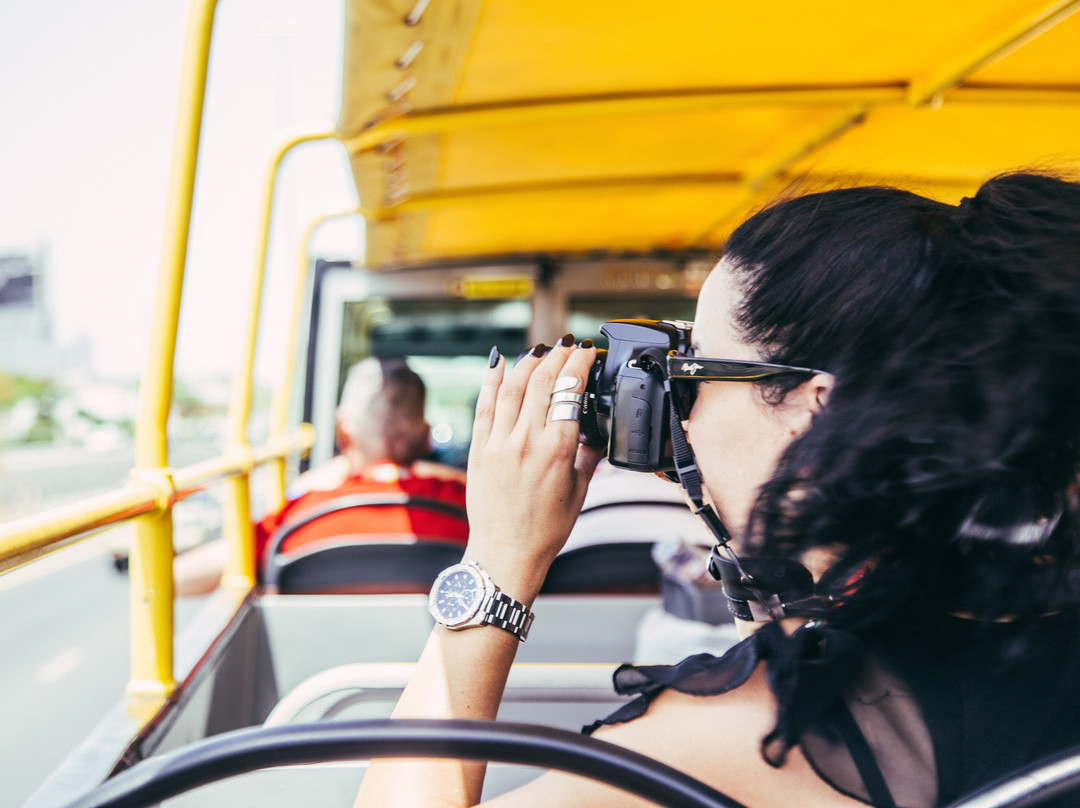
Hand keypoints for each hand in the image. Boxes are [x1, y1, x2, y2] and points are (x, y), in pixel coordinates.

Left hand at [464, 336, 603, 599]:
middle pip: (542, 381)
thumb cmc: (545, 530)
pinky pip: (483, 405)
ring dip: (528, 361)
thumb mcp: (579, 491)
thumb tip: (596, 434)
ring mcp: (498, 443)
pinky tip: (499, 362)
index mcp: (558, 450)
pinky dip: (491, 379)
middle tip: (568, 346)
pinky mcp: (478, 449)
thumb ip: (589, 457)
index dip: (580, 365)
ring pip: (512, 386)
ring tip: (540, 350)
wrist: (505, 554)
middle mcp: (526, 441)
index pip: (570, 392)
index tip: (587, 353)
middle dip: (558, 356)